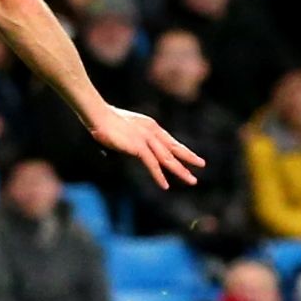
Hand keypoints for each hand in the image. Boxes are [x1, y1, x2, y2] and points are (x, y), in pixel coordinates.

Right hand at [89, 107, 204, 189]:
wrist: (98, 115)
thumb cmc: (104, 119)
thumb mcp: (124, 127)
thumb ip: (132, 136)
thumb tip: (132, 145)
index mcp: (150, 126)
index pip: (170, 140)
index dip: (181, 150)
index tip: (191, 157)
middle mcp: (152, 133)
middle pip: (174, 148)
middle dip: (188, 158)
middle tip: (201, 164)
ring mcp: (147, 140)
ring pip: (167, 158)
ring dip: (180, 170)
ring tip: (192, 180)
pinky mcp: (139, 148)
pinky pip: (152, 165)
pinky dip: (158, 176)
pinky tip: (165, 185)